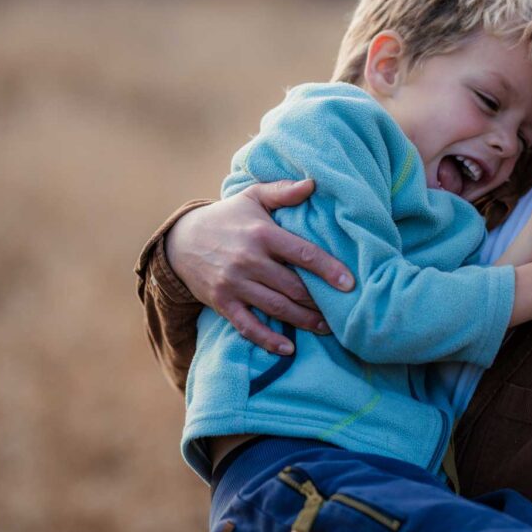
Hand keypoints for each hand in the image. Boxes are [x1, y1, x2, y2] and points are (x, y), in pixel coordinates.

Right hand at [165, 179, 353, 354]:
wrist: (181, 240)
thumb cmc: (228, 217)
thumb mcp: (252, 197)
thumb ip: (283, 191)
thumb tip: (313, 184)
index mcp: (262, 233)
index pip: (303, 253)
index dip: (329, 270)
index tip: (350, 284)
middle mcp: (249, 260)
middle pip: (294, 287)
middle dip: (320, 302)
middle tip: (342, 311)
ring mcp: (234, 283)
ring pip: (277, 308)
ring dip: (304, 321)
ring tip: (326, 328)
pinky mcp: (222, 302)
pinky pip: (248, 326)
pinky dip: (268, 340)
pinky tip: (288, 348)